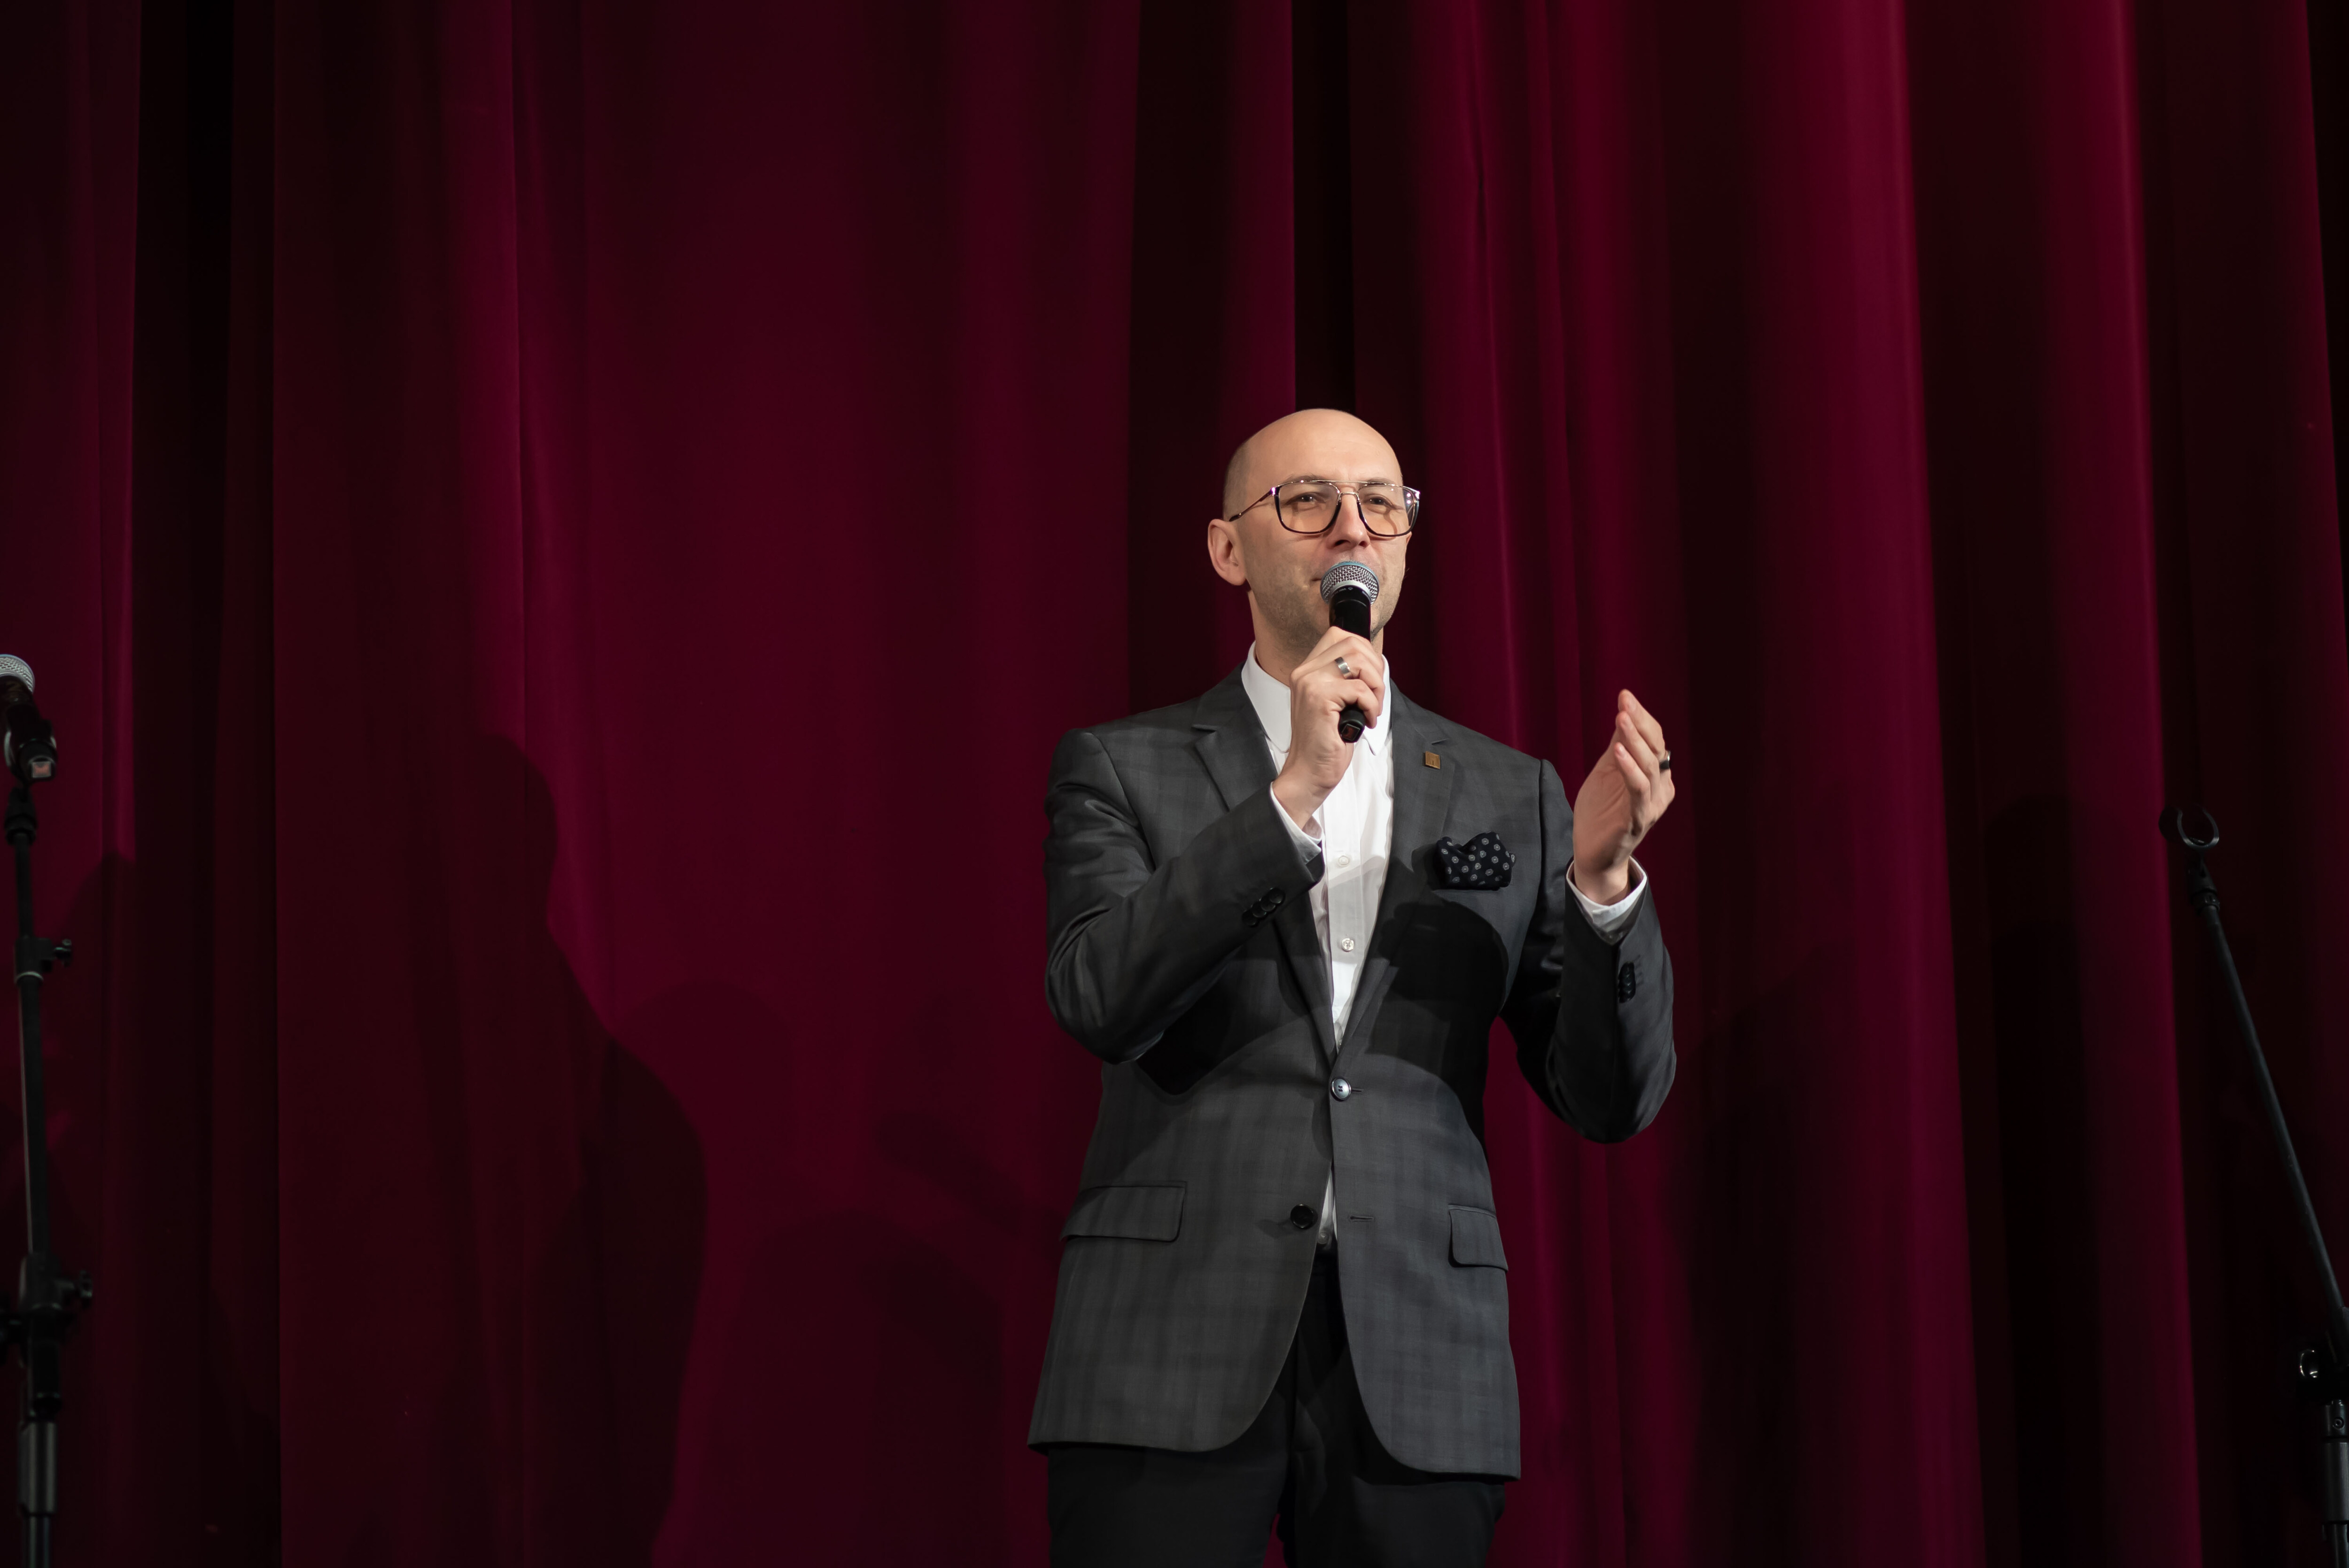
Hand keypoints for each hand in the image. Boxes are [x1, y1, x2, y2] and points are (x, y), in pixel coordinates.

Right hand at [1271, 628, 1384, 829]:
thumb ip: (1346, 678)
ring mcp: (1309, 683)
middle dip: (1375, 668)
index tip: (1371, 677)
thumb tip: (1374, 661)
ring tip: (1372, 707)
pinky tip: (1365, 720)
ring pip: (1358, 662)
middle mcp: (1304, 671)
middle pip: (1352, 643)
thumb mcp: (1337, 702)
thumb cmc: (1326, 741)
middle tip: (1376, 695)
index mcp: (1307, 669)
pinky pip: (1360, 689)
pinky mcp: (1319, 698)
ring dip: (1375, 686)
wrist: (1309, 772)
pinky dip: (1371, 705)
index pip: (1339, 635)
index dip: (1365, 650)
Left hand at [1572, 690, 1674, 902]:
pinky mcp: (1638, 820)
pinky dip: (1629, 769)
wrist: (1592, 854)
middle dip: (1640, 722)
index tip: (1625, 696)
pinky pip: (1638, 790)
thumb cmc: (1601, 812)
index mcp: (1656, 776)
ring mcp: (1651, 805)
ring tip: (1621, 719)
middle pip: (1657, 749)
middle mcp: (1660, 789)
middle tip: (1625, 701)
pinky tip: (1617, 752)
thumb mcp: (1608, 772)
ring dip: (1635, 741)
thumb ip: (1618, 747)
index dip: (1642, 717)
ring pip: (1650, 767)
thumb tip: (1623, 715)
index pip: (1655, 740)